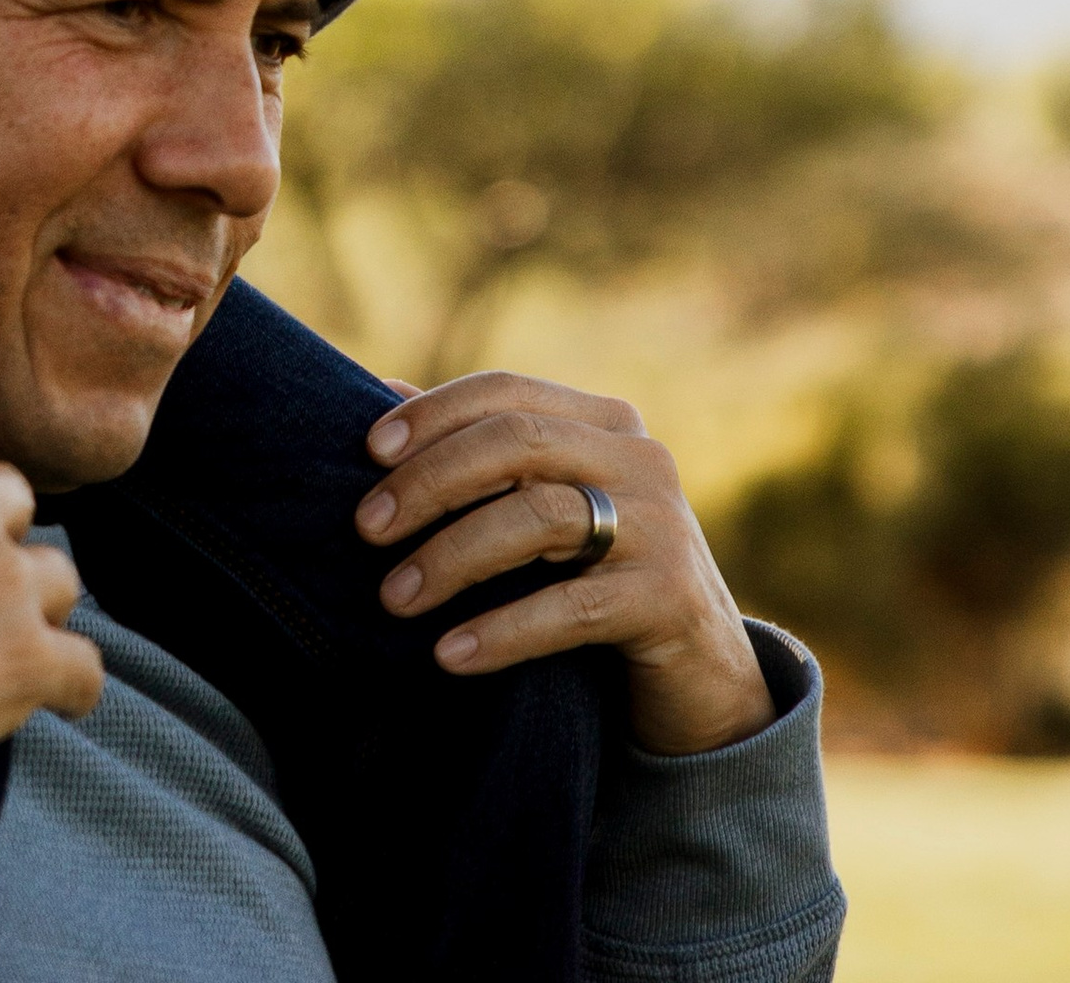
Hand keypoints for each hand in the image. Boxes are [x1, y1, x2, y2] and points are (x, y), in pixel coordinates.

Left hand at [354, 369, 773, 755]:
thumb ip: (480, 452)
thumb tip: (383, 391)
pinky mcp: (670, 599)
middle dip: (431, 480)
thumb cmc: (601, 577)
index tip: (368, 451)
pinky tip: (448, 654)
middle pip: (518, 442)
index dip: (434, 414)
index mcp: (605, 421)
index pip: (507, 391)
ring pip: (539, 517)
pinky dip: (503, 629)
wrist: (703, 677)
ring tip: (394, 597)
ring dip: (453, 556)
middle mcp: (640, 458)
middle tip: (366, 528)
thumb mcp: (548, 504)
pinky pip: (571, 609)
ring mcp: (662, 527)